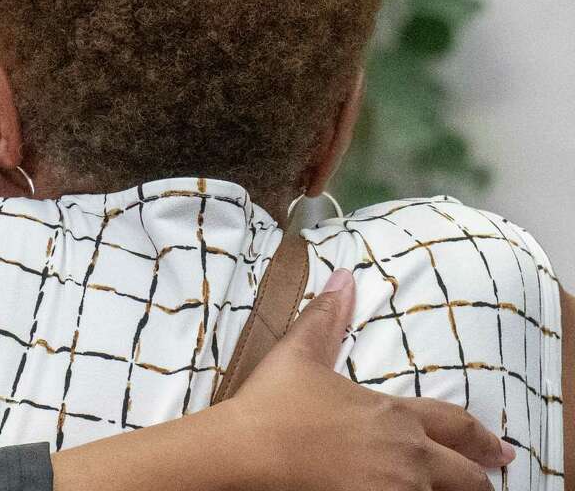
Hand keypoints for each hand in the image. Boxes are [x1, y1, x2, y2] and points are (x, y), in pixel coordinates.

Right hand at [224, 268, 513, 490]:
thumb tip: (343, 278)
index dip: (481, 438)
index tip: (500, 450)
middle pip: (465, 477)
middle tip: (487, 481)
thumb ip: (325, 317)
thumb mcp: (298, 353)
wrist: (246, 450)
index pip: (455, 425)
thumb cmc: (272, 404)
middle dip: (478, 479)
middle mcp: (406, 456)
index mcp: (393, 416)